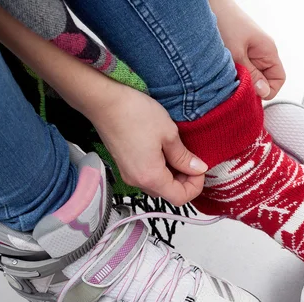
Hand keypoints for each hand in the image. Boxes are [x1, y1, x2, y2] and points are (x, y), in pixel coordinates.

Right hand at [86, 83, 207, 205]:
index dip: (195, 187)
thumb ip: (184, 157)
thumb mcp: (169, 134)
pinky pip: (147, 176)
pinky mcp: (125, 166)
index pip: (179, 198)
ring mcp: (129, 174)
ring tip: (177, 152)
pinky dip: (161, 169)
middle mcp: (137, 181)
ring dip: (173, 174)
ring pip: (158, 185)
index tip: (200, 169)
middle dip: (185, 180)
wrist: (104, 101)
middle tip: (192, 159)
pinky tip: (164, 150)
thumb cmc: (135, 114)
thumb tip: (198, 168)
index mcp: (150, 177)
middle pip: (168, 194)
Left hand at [211, 0, 284, 99]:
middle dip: (252, 87)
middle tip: (237, 88)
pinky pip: (241, 70)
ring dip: (241, 81)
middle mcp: (261, 53)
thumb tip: (263, 93)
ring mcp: (249, 53)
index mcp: (268, 51)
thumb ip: (251, 74)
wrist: (208, 5)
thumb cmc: (224, 20)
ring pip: (251, 76)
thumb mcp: (237, 53)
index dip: (268, 91)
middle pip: (264, 80)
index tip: (252, 95)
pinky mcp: (237, 52)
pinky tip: (224, 73)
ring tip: (229, 77)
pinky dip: (234, 75)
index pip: (278, 79)